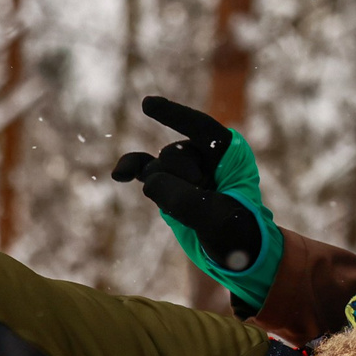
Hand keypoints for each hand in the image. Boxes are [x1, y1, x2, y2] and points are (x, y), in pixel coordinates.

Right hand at [113, 96, 264, 271]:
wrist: (235, 250)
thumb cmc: (237, 231)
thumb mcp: (216, 219)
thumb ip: (182, 199)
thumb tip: (147, 182)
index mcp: (230, 154)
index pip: (201, 128)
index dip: (174, 115)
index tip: (146, 104)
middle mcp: (205, 156)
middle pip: (175, 154)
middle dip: (179, 178)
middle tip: (204, 198)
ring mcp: (183, 169)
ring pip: (157, 167)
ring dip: (165, 189)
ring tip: (190, 210)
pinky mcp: (165, 183)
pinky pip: (141, 168)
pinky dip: (129, 169)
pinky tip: (118, 175)